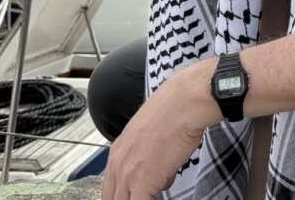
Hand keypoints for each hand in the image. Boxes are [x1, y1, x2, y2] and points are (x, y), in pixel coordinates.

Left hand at [101, 63, 214, 199]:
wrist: (184, 104)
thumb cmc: (175, 111)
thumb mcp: (149, 132)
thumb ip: (146, 155)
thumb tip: (159, 172)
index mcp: (117, 152)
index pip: (111, 186)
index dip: (123, 195)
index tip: (137, 194)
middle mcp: (117, 164)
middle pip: (112, 198)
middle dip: (129, 198)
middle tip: (147, 193)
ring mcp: (127, 176)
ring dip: (140, 197)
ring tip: (158, 188)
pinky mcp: (142, 184)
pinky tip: (158, 193)